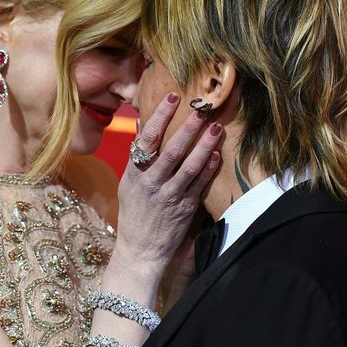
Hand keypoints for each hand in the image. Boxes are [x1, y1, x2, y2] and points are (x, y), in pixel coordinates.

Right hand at [112, 93, 221, 279]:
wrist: (140, 250)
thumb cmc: (134, 212)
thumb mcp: (129, 182)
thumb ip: (138, 155)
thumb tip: (143, 121)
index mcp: (135, 173)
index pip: (147, 138)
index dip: (160, 116)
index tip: (173, 97)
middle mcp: (152, 183)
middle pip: (171, 150)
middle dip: (188, 128)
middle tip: (202, 109)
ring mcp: (169, 196)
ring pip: (189, 167)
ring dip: (204, 146)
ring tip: (216, 128)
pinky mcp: (184, 209)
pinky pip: (199, 185)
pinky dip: (208, 170)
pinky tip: (217, 156)